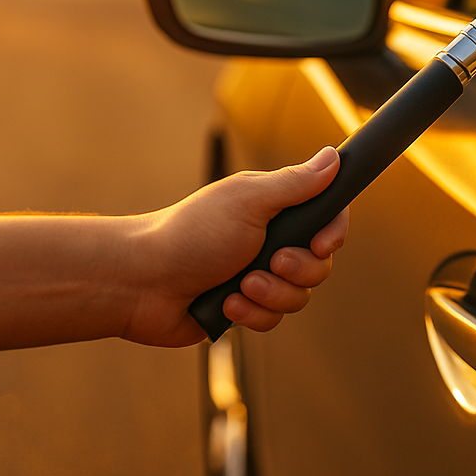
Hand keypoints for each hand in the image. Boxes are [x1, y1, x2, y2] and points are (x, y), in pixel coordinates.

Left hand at [122, 146, 348, 346]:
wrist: (143, 283)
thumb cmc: (192, 233)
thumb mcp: (250, 201)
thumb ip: (296, 183)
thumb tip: (332, 157)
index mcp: (275, 208)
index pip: (327, 217)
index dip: (333, 233)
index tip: (322, 243)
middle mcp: (271, 240)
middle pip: (319, 264)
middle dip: (298, 270)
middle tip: (271, 262)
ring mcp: (259, 276)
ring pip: (299, 296)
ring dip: (271, 294)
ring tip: (240, 287)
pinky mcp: (245, 307)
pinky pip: (273, 319)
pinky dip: (251, 313)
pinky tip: (226, 305)